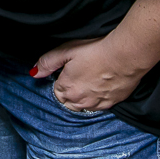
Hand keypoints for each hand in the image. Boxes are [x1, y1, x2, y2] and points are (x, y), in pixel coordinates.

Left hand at [33, 36, 148, 112]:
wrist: (125, 56)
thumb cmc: (95, 50)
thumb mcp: (66, 51)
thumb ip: (47, 62)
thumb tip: (34, 73)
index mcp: (66, 88)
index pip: (56, 92)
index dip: (61, 82)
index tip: (67, 73)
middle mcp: (79, 100)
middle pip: (68, 102)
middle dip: (69, 93)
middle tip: (78, 78)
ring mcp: (95, 104)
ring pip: (82, 107)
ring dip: (81, 99)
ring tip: (88, 83)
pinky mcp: (111, 104)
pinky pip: (98, 108)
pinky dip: (96, 101)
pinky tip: (100, 88)